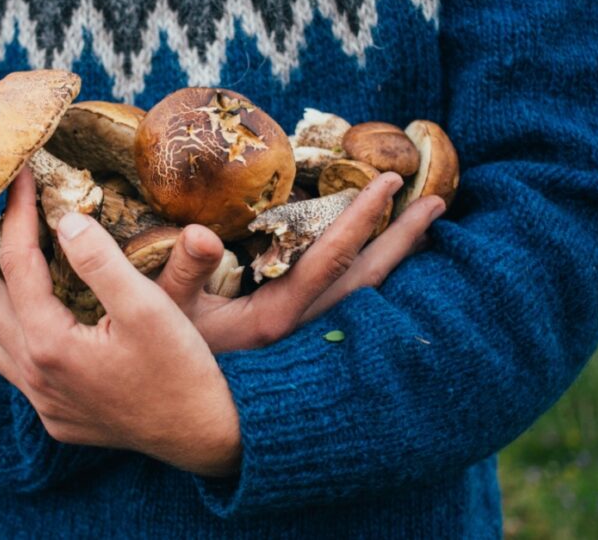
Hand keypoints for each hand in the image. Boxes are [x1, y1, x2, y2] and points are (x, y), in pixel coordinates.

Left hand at [0, 169, 240, 476]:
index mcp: (50, 344)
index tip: (17, 175)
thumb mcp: (149, 308)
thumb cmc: (182, 371)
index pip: (18, 263)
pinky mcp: (54, 412)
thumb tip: (64, 218)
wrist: (203, 438)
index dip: (15, 213)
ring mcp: (40, 398)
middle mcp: (33, 373)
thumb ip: (101, 261)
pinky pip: (5, 360)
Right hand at [154, 173, 445, 352]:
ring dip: (395, 262)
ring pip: (364, 299)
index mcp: (274, 318)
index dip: (361, 217)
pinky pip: (351, 310)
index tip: (389, 180)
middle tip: (437, 200)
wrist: (177, 417)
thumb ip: (183, 270)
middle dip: (401, 239)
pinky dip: (374, 284)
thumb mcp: (161, 311)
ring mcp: (304, 342)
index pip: (329, 258)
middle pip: (365, 280)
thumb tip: (202, 232)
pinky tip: (384, 271)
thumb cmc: (160, 356)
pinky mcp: (300, 348)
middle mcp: (300, 332)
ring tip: (424, 231)